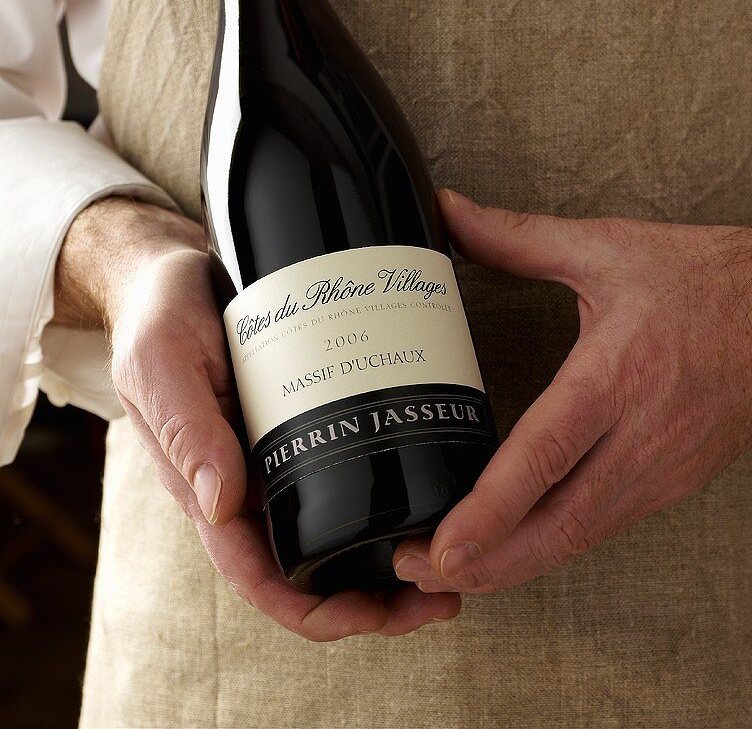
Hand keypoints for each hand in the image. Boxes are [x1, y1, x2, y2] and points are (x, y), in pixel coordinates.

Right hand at [54, 197, 459, 638]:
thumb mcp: (161, 364)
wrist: (174, 272)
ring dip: (389, 555)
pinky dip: (385, 493)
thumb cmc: (158, 318)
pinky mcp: (305, 417)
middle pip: (312, 568)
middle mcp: (248, 483)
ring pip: (336, 529)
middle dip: (374, 600)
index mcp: (207, 488)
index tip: (373, 617)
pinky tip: (429, 485)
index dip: (314, 611)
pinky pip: (346, 468)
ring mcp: (279, 453)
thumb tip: (223, 505)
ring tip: (454, 550)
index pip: (259, 576)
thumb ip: (185, 428)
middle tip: (443, 600)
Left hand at [393, 189, 751, 593]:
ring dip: (515, 565)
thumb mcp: (609, 247)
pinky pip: (605, 527)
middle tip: (419, 571)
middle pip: (559, 526)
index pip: (547, 454)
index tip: (444, 544)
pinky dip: (555, 547)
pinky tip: (517, 548)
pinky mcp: (674, 482)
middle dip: (486, 563)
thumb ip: (519, 237)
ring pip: (581, 539)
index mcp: (621, 374)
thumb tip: (452, 214)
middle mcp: (643, 437)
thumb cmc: (714, 281)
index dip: (492, 508)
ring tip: (453, 571)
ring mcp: (663, 470)